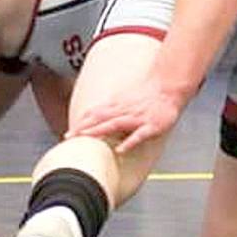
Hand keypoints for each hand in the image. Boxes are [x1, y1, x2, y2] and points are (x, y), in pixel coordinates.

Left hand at [67, 79, 184, 153]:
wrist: (168, 86)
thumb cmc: (147, 95)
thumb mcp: (125, 99)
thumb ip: (111, 108)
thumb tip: (96, 118)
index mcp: (117, 106)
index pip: (94, 113)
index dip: (80, 123)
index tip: (68, 133)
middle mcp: (124, 111)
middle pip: (100, 118)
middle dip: (83, 128)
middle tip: (69, 137)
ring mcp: (137, 118)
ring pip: (115, 124)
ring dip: (99, 131)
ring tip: (86, 138)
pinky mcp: (151, 125)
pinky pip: (139, 135)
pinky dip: (129, 142)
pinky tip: (121, 150)